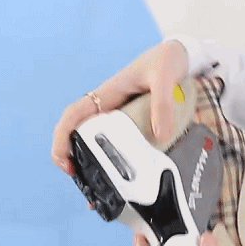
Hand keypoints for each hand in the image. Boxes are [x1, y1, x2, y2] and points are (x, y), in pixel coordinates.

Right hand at [51, 39, 188, 174]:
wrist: (182, 56)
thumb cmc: (167, 60)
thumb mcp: (165, 77)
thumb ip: (162, 103)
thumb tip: (160, 135)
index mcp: (107, 95)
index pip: (74, 115)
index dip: (62, 137)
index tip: (64, 159)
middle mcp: (109, 108)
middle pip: (80, 135)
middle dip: (73, 159)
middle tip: (82, 181)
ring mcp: (122, 118)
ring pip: (99, 143)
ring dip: (94, 165)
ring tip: (99, 190)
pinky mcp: (137, 126)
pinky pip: (123, 146)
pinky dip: (120, 165)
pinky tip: (126, 182)